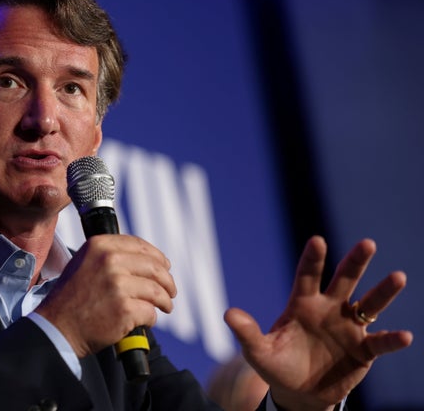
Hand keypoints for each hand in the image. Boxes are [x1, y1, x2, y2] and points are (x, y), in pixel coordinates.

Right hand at [35, 234, 176, 357]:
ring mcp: (118, 285)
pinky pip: (150, 312)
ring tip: (165, 306)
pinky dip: (151, 318)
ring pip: (157, 291)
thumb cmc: (70, 298)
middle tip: (170, 291)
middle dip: (167, 281)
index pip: (140, 246)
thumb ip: (109, 256)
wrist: (57, 327)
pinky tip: (145, 321)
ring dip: (164, 301)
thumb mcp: (84, 262)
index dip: (157, 256)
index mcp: (100, 246)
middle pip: (154, 267)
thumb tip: (144, 259)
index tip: (164, 266)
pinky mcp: (124, 310)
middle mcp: (109, 261)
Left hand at [225, 236, 412, 410]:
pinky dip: (392, 339)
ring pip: (369, 305)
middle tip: (367, 243)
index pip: (307, 276)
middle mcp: (328, 309)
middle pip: (344, 280)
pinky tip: (405, 336)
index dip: (313, 259)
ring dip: (383, 292)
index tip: (317, 240)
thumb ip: (247, 333)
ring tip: (398, 277)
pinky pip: (380, 342)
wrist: (299, 392)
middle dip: (355, 262)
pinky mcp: (363, 351)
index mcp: (302, 304)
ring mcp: (348, 328)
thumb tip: (229, 314)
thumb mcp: (259, 352)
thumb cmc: (277, 365)